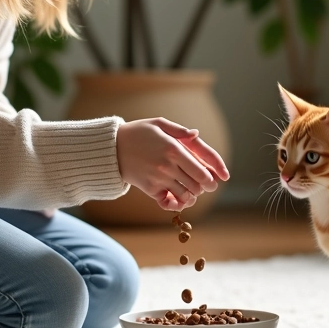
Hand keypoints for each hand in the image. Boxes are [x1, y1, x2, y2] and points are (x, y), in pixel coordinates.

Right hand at [115, 118, 229, 210]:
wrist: (112, 148)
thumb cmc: (138, 133)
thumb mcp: (158, 124)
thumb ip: (180, 130)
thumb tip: (197, 135)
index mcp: (173, 149)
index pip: (201, 171)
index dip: (211, 178)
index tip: (216, 180)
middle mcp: (167, 166)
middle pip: (197, 186)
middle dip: (205, 187)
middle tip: (206, 186)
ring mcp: (158, 179)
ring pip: (186, 195)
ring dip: (192, 195)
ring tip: (191, 190)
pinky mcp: (150, 189)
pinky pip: (170, 202)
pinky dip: (177, 203)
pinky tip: (178, 198)